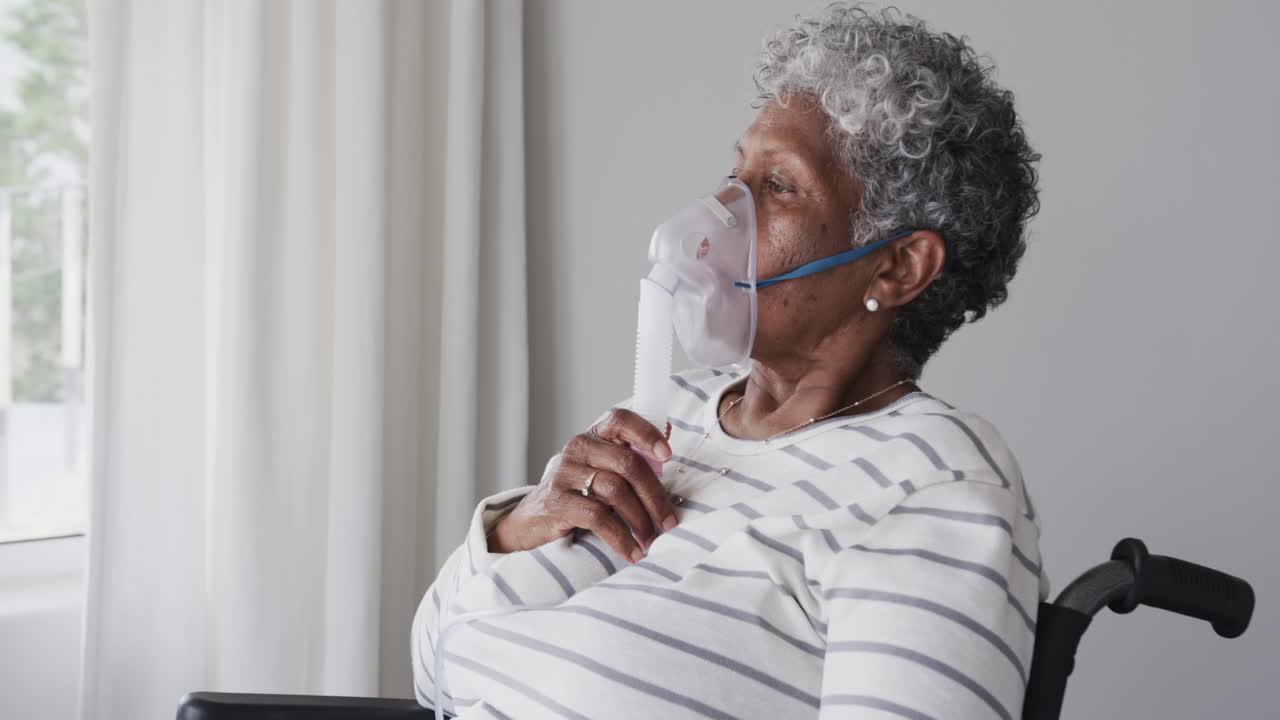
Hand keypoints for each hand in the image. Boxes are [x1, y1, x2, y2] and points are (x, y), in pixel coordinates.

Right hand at [490, 408, 676, 562]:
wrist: (530, 521)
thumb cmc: (577, 494)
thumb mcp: (600, 470)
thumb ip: (628, 460)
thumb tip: (667, 450)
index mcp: (594, 436)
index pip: (620, 420)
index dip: (646, 434)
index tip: (667, 456)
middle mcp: (578, 448)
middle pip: (627, 463)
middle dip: (655, 496)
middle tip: (669, 523)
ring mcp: (565, 473)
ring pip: (616, 491)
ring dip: (640, 521)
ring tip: (651, 541)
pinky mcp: (557, 501)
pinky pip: (598, 518)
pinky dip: (621, 538)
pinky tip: (632, 552)